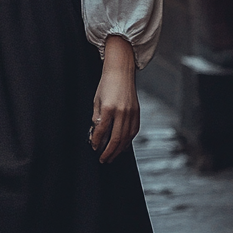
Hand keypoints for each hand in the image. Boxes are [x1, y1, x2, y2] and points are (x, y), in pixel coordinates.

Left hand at [90, 35, 139, 163]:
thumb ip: (97, 117)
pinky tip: (122, 147)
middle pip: (116, 138)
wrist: (121, 72)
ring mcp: (131, 114)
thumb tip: (95, 133)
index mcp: (108, 108)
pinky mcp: (137, 114)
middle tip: (103, 159)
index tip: (94, 148)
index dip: (97, 141)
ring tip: (112, 157)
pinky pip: (133, 132)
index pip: (102, 130)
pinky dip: (128, 141)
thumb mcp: (96, 99)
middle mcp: (122, 112)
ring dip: (119, 150)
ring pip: (126, 138)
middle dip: (109, 151)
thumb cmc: (106, 84)